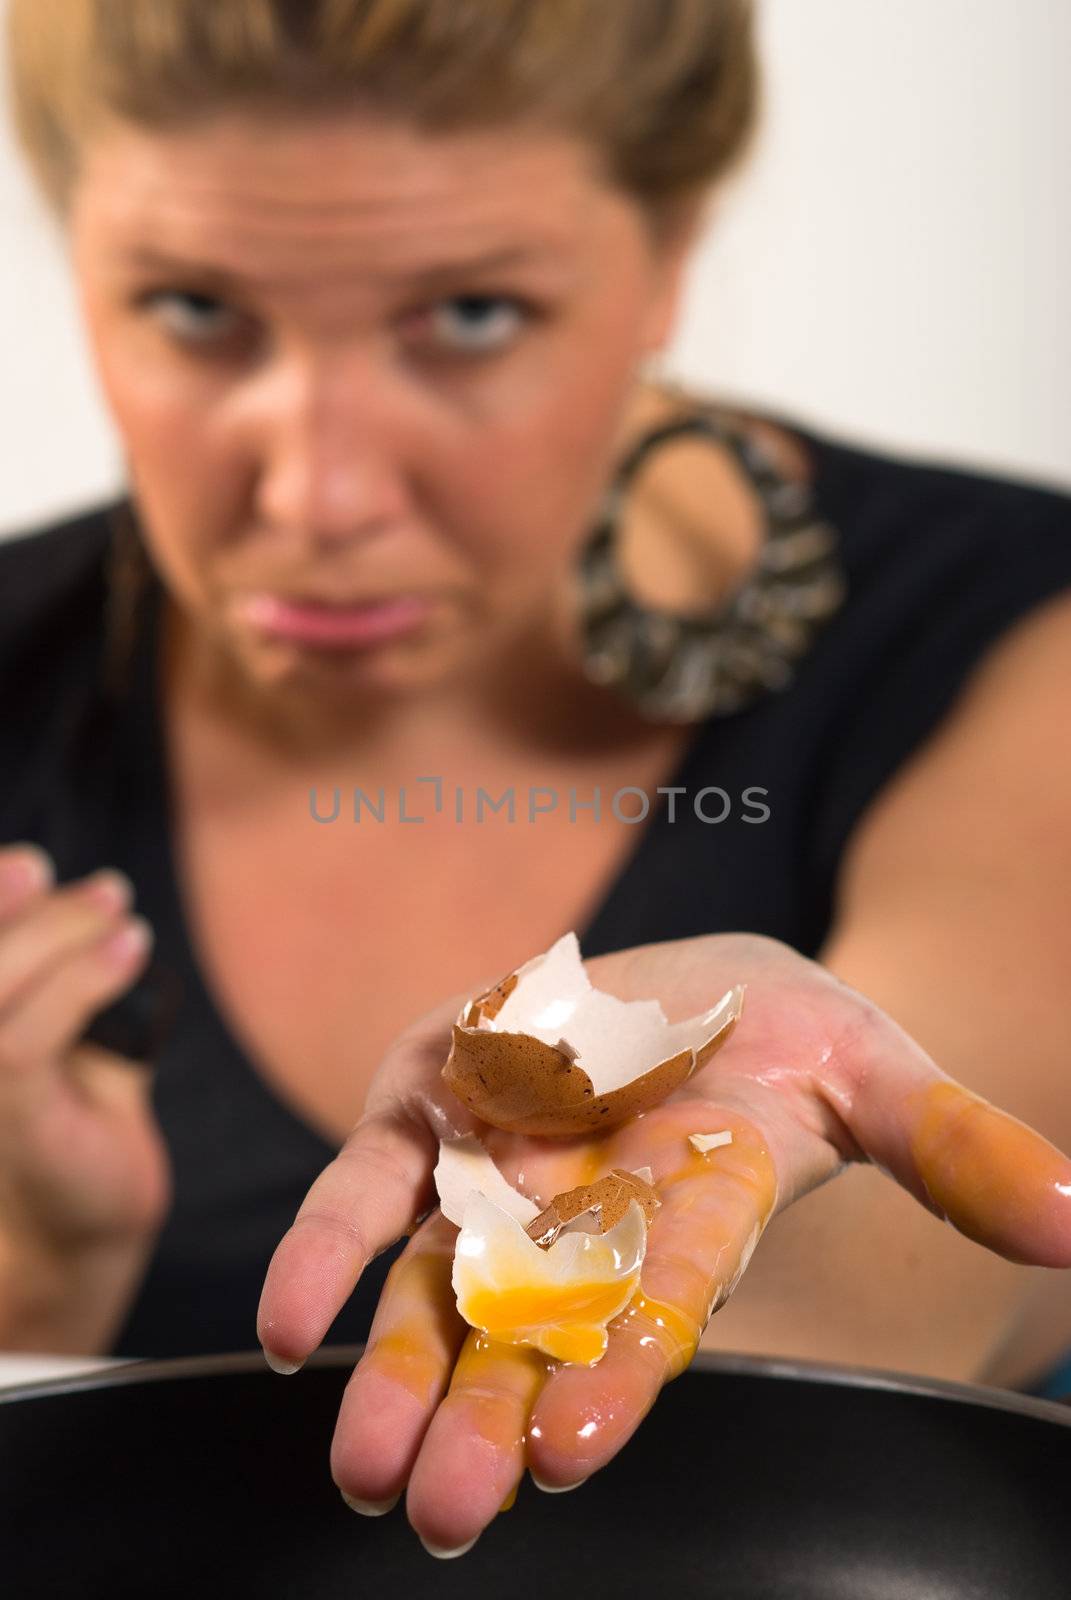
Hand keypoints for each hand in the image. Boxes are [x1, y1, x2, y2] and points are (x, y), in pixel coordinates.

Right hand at [0, 844, 169, 1274]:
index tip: (27, 863)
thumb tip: (77, 886)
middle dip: (16, 904)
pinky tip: (130, 948)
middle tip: (104, 887)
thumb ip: (49, 966)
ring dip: (59, 934)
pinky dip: (80, 982)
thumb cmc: (65, 1118)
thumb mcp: (56, 1028)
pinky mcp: (6, 1122)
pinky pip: (21, 1042)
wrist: (78, 1224)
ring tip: (121, 912)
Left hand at [258, 933, 1070, 1555]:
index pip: (660, 1303)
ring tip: (362, 1470)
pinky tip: (286, 1321)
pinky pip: (368, 1188)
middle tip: (442, 1513)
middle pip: (534, 1328)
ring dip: (398, 1374)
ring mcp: (501, 1168)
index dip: (622, 1371)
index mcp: (696, 1211)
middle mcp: (589, 1214)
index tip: (570, 1454)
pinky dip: (325, 1250)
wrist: (699, 994)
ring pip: (439, 1283)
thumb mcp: (883, 1074)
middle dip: (489, 1416)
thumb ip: (957, 1150)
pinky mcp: (433, 1110)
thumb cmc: (800, 1043)